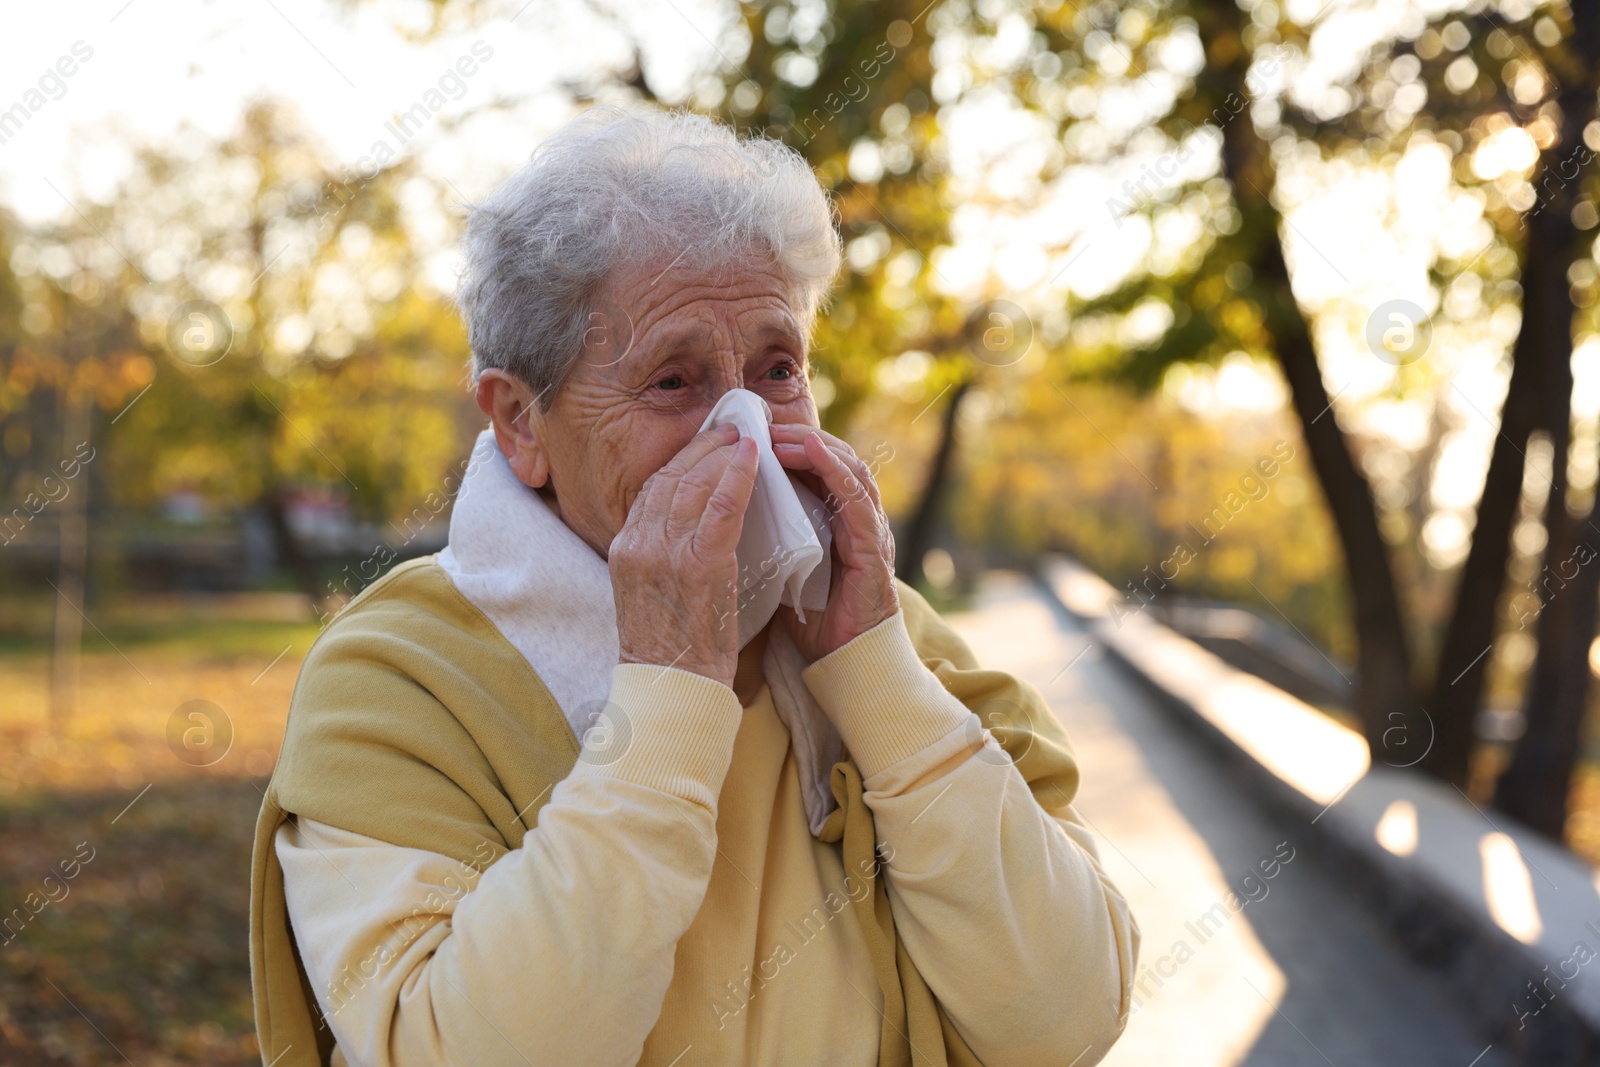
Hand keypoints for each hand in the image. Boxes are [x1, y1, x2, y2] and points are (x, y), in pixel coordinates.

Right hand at [610, 423, 759, 687]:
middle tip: (731, 427)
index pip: (652, 488)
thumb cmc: (670, 649)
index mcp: (624, 549)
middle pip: (671, 477)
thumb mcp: (649, 594)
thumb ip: (660, 557)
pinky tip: (754, 457)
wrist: (671, 688)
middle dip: (703, 446)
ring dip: (723, 453)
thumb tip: (684, 529)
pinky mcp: (698, 565)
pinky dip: (738, 476)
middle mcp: (638, 544)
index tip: (705, 443)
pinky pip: (721, 507)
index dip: (682, 460)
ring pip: (695, 484)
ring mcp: (665, 553)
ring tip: (747, 435)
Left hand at [768, 424, 898, 660]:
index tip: (753, 435)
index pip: (817, 471)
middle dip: (800, 440)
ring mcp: (870, 533)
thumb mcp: (784, 570)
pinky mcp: (874, 551)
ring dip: (817, 448)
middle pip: (834, 462)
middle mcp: (857, 522)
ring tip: (785, 434)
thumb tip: (726, 516)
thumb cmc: (816, 622)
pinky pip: (858, 501)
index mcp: (836, 524)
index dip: (789, 448)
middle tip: (764, 427)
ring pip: (850, 471)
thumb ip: (770, 540)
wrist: (845, 664)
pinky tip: (816, 452)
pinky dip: (838, 471)